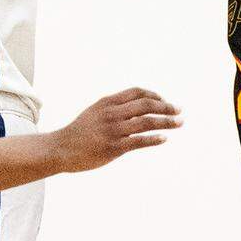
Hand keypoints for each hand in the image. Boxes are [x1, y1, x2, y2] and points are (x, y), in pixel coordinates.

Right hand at [55, 87, 181, 171]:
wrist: (61, 148)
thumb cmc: (79, 132)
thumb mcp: (95, 112)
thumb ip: (114, 107)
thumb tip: (137, 106)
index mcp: (108, 102)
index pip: (137, 92)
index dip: (155, 95)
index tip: (164, 101)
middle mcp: (112, 113)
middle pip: (146, 105)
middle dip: (166, 106)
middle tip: (179, 110)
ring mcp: (113, 130)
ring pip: (147, 122)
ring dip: (167, 121)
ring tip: (179, 122)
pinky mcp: (114, 147)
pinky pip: (139, 141)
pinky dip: (154, 139)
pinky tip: (164, 139)